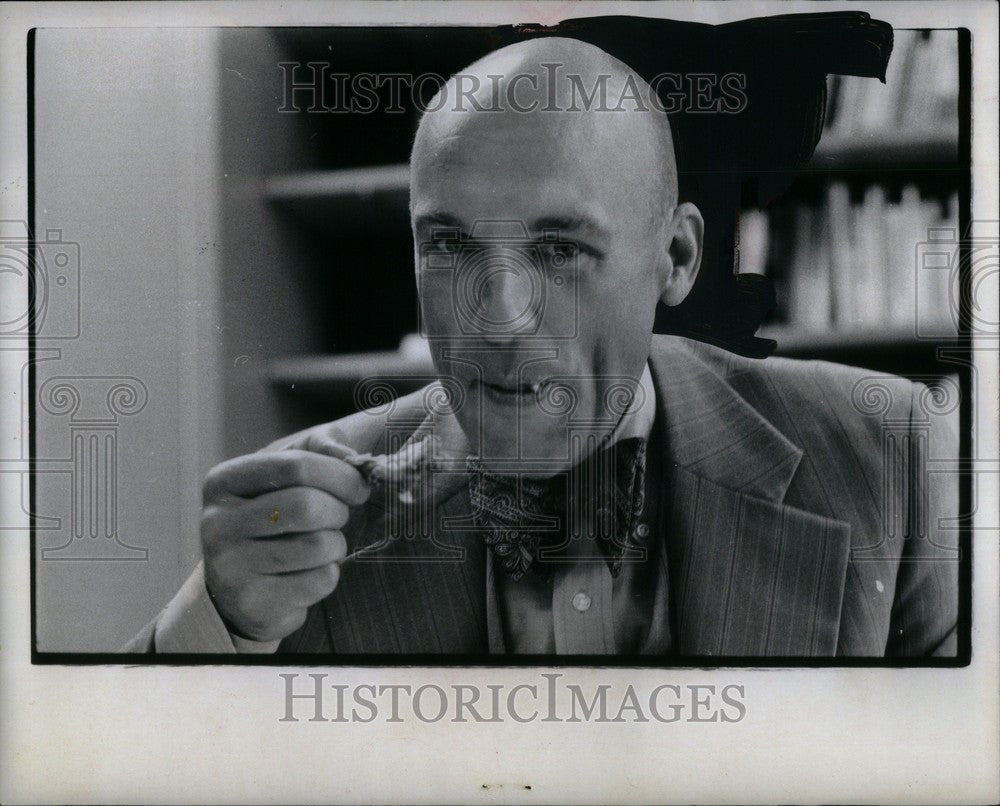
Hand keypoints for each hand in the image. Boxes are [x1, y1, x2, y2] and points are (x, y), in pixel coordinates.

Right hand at [200, 438, 370, 641]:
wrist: (240, 590)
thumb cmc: (272, 520)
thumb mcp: (284, 476)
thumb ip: (319, 450)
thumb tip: (353, 458)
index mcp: (224, 481)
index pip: (294, 466)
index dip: (340, 474)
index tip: (359, 485)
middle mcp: (218, 522)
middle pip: (307, 505)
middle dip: (338, 510)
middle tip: (339, 516)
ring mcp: (231, 566)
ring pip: (318, 545)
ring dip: (336, 544)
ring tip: (322, 546)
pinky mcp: (254, 602)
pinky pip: (321, 580)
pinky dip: (329, 574)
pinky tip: (310, 572)